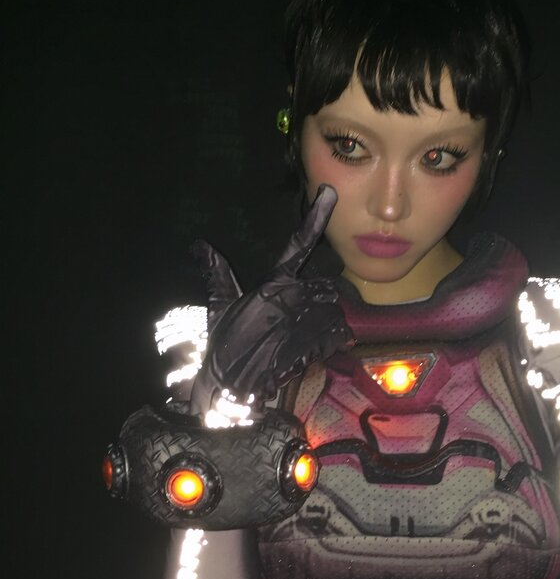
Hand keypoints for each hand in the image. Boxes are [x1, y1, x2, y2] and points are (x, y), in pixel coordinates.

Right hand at [190, 185, 352, 415]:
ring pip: (334, 308)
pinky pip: (339, 334)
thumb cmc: (225, 345)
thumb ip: (217, 274)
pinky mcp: (315, 346)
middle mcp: (292, 298)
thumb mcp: (220, 306)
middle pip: (325, 284)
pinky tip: (322, 345)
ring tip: (305, 333)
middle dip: (318, 297)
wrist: (232, 385)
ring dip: (327, 319)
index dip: (315, 217)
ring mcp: (306, 322)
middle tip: (300, 315)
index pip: (298, 244)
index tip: (329, 193)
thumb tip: (200, 246)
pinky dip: (335, 338)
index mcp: (272, 283)